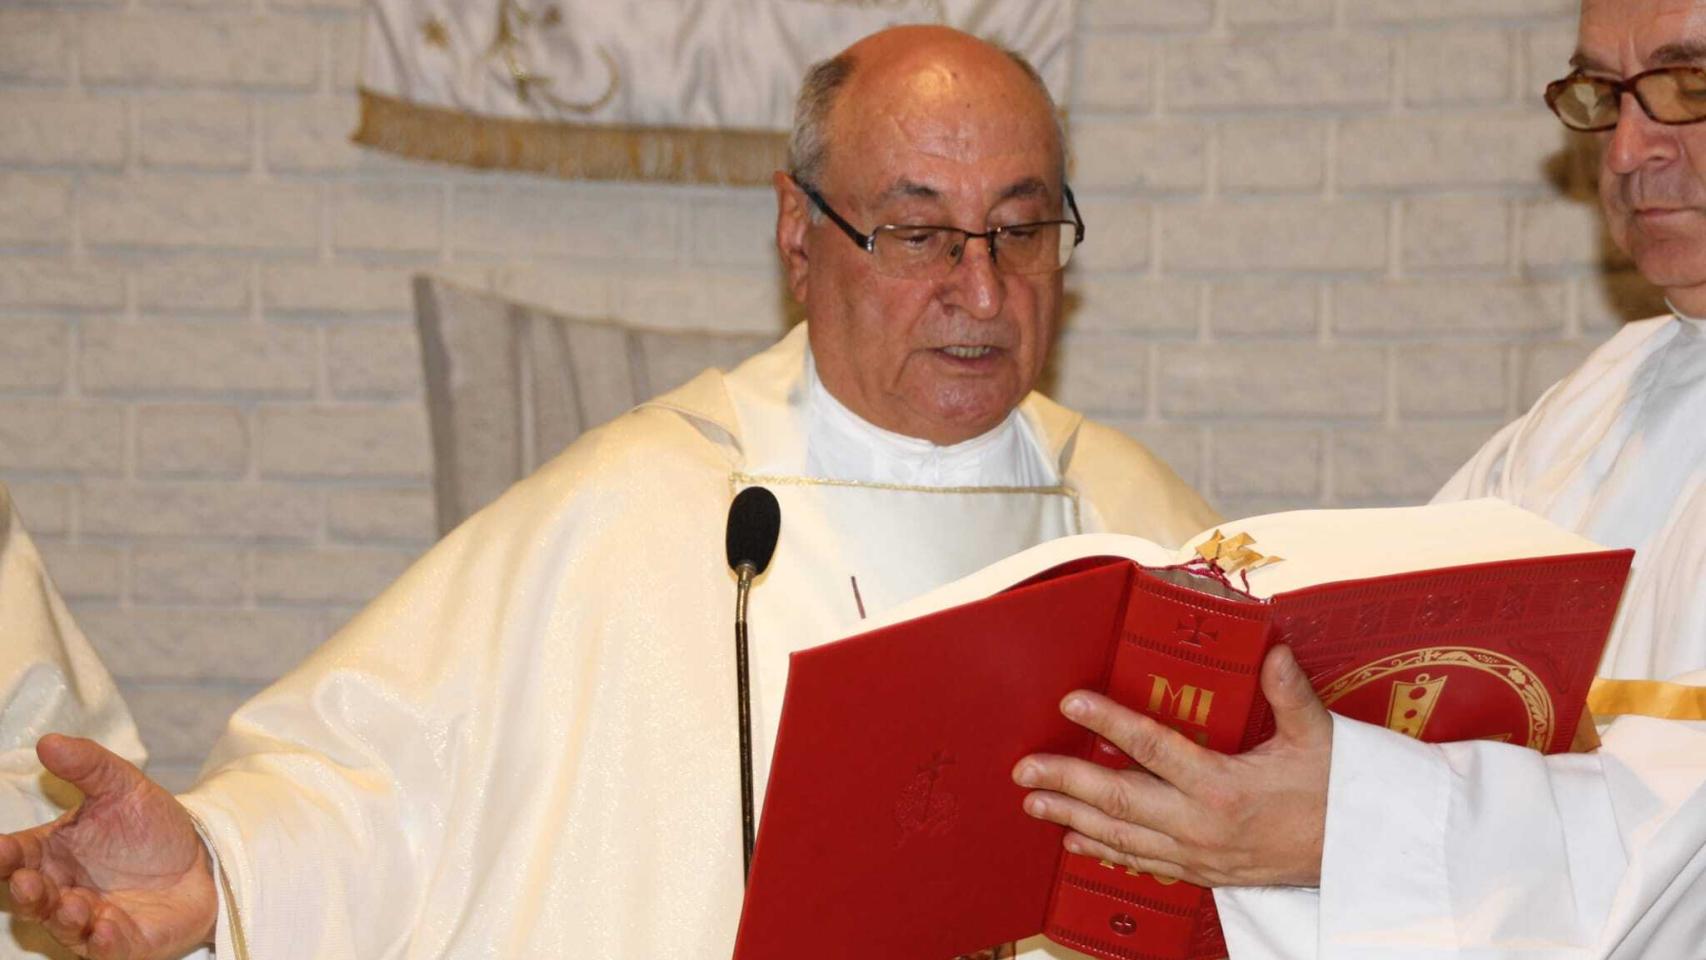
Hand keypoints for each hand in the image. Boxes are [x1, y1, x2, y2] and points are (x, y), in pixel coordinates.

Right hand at [1, 734, 216, 958]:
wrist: (204, 859)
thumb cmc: (150, 828)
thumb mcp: (123, 787)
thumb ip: (88, 767)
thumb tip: (48, 741)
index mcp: (53, 854)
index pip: (17, 857)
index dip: (5, 856)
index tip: (0, 849)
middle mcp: (64, 891)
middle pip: (32, 898)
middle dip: (26, 892)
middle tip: (25, 880)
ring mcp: (92, 920)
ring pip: (64, 926)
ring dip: (64, 917)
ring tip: (73, 904)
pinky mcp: (124, 943)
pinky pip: (106, 949)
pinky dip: (102, 942)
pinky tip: (104, 929)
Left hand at [1012, 645, 1331, 887]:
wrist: (1359, 859)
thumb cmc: (1337, 793)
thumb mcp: (1319, 737)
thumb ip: (1289, 693)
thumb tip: (1273, 648)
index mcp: (1222, 786)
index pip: (1152, 747)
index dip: (1108, 721)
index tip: (1071, 702)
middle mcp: (1200, 824)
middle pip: (1118, 799)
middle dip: (1065, 780)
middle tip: (1023, 766)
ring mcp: (1197, 854)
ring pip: (1120, 836)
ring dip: (1071, 817)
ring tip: (1032, 801)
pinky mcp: (1201, 872)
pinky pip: (1142, 862)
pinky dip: (1103, 850)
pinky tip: (1074, 839)